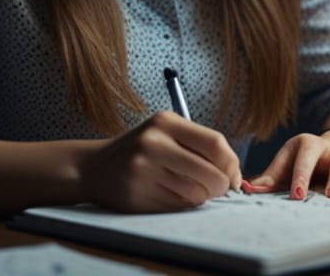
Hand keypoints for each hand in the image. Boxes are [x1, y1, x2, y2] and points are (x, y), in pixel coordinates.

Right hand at [78, 111, 242, 212]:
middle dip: (220, 186)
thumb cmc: (141, 150)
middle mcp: (153, 143)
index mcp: (165, 122)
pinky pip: (177, 207)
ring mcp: (142, 170)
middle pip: (210, 173)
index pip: (215, 143)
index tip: (234, 176)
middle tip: (217, 188)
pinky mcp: (136, 195)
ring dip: (199, 196)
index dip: (232, 164)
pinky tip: (165, 194)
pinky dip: (180, 205)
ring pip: (195, 194)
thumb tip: (234, 174)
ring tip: (184, 187)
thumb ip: (198, 146)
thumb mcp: (165, 133)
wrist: (94, 167)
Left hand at [244, 131, 329, 199]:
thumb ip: (269, 179)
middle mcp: (321, 146)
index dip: (292, 175)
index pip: (293, 158)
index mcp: (300, 145)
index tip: (293, 194)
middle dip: (305, 173)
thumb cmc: (306, 162)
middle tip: (300, 194)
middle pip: (312, 154)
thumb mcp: (288, 165)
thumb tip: (247, 190)